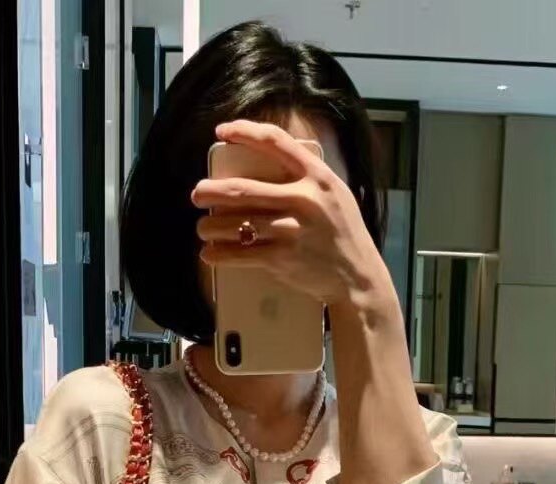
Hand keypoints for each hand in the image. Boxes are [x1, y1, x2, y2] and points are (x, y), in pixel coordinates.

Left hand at [191, 119, 394, 314]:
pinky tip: (209, 254)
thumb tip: (264, 169)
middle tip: (197, 194)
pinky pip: (241, 253)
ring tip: (202, 228)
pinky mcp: (282, 258)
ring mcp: (292, 230)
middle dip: (211, 191)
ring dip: (210, 226)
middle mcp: (304, 200)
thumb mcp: (335, 195)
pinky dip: (219, 254)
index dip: (244, 132)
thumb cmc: (342, 234)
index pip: (275, 142)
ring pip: (236, 223)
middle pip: (243, 189)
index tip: (222, 132)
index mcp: (317, 177)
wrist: (358, 278)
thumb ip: (306, 179)